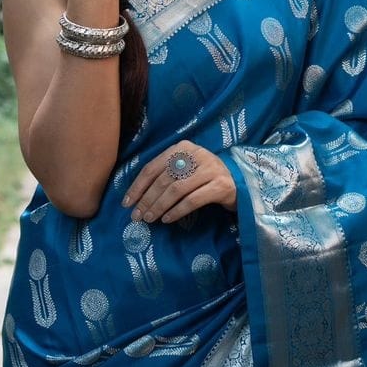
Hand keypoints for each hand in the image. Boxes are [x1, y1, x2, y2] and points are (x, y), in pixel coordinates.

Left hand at [122, 141, 236, 222]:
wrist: (239, 182)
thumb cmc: (203, 177)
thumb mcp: (184, 169)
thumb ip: (164, 176)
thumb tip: (136, 197)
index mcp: (182, 148)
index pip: (153, 167)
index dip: (138, 186)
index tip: (127, 203)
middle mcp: (196, 154)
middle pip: (163, 179)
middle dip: (147, 199)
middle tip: (137, 216)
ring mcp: (210, 169)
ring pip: (176, 189)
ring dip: (159, 206)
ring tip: (150, 219)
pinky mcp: (221, 185)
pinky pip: (193, 200)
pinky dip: (177, 211)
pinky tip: (167, 219)